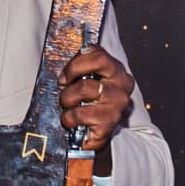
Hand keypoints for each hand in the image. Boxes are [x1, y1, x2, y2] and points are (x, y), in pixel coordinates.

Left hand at [57, 44, 134, 166]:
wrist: (96, 129)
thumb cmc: (89, 100)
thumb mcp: (87, 77)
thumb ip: (79, 66)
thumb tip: (62, 63)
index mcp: (116, 69)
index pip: (97, 55)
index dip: (75, 65)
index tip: (64, 77)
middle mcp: (122, 85)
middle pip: (88, 80)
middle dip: (69, 89)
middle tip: (64, 94)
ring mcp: (118, 105)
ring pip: (84, 92)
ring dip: (68, 102)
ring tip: (68, 109)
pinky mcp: (110, 123)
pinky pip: (81, 115)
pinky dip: (70, 119)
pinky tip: (72, 121)